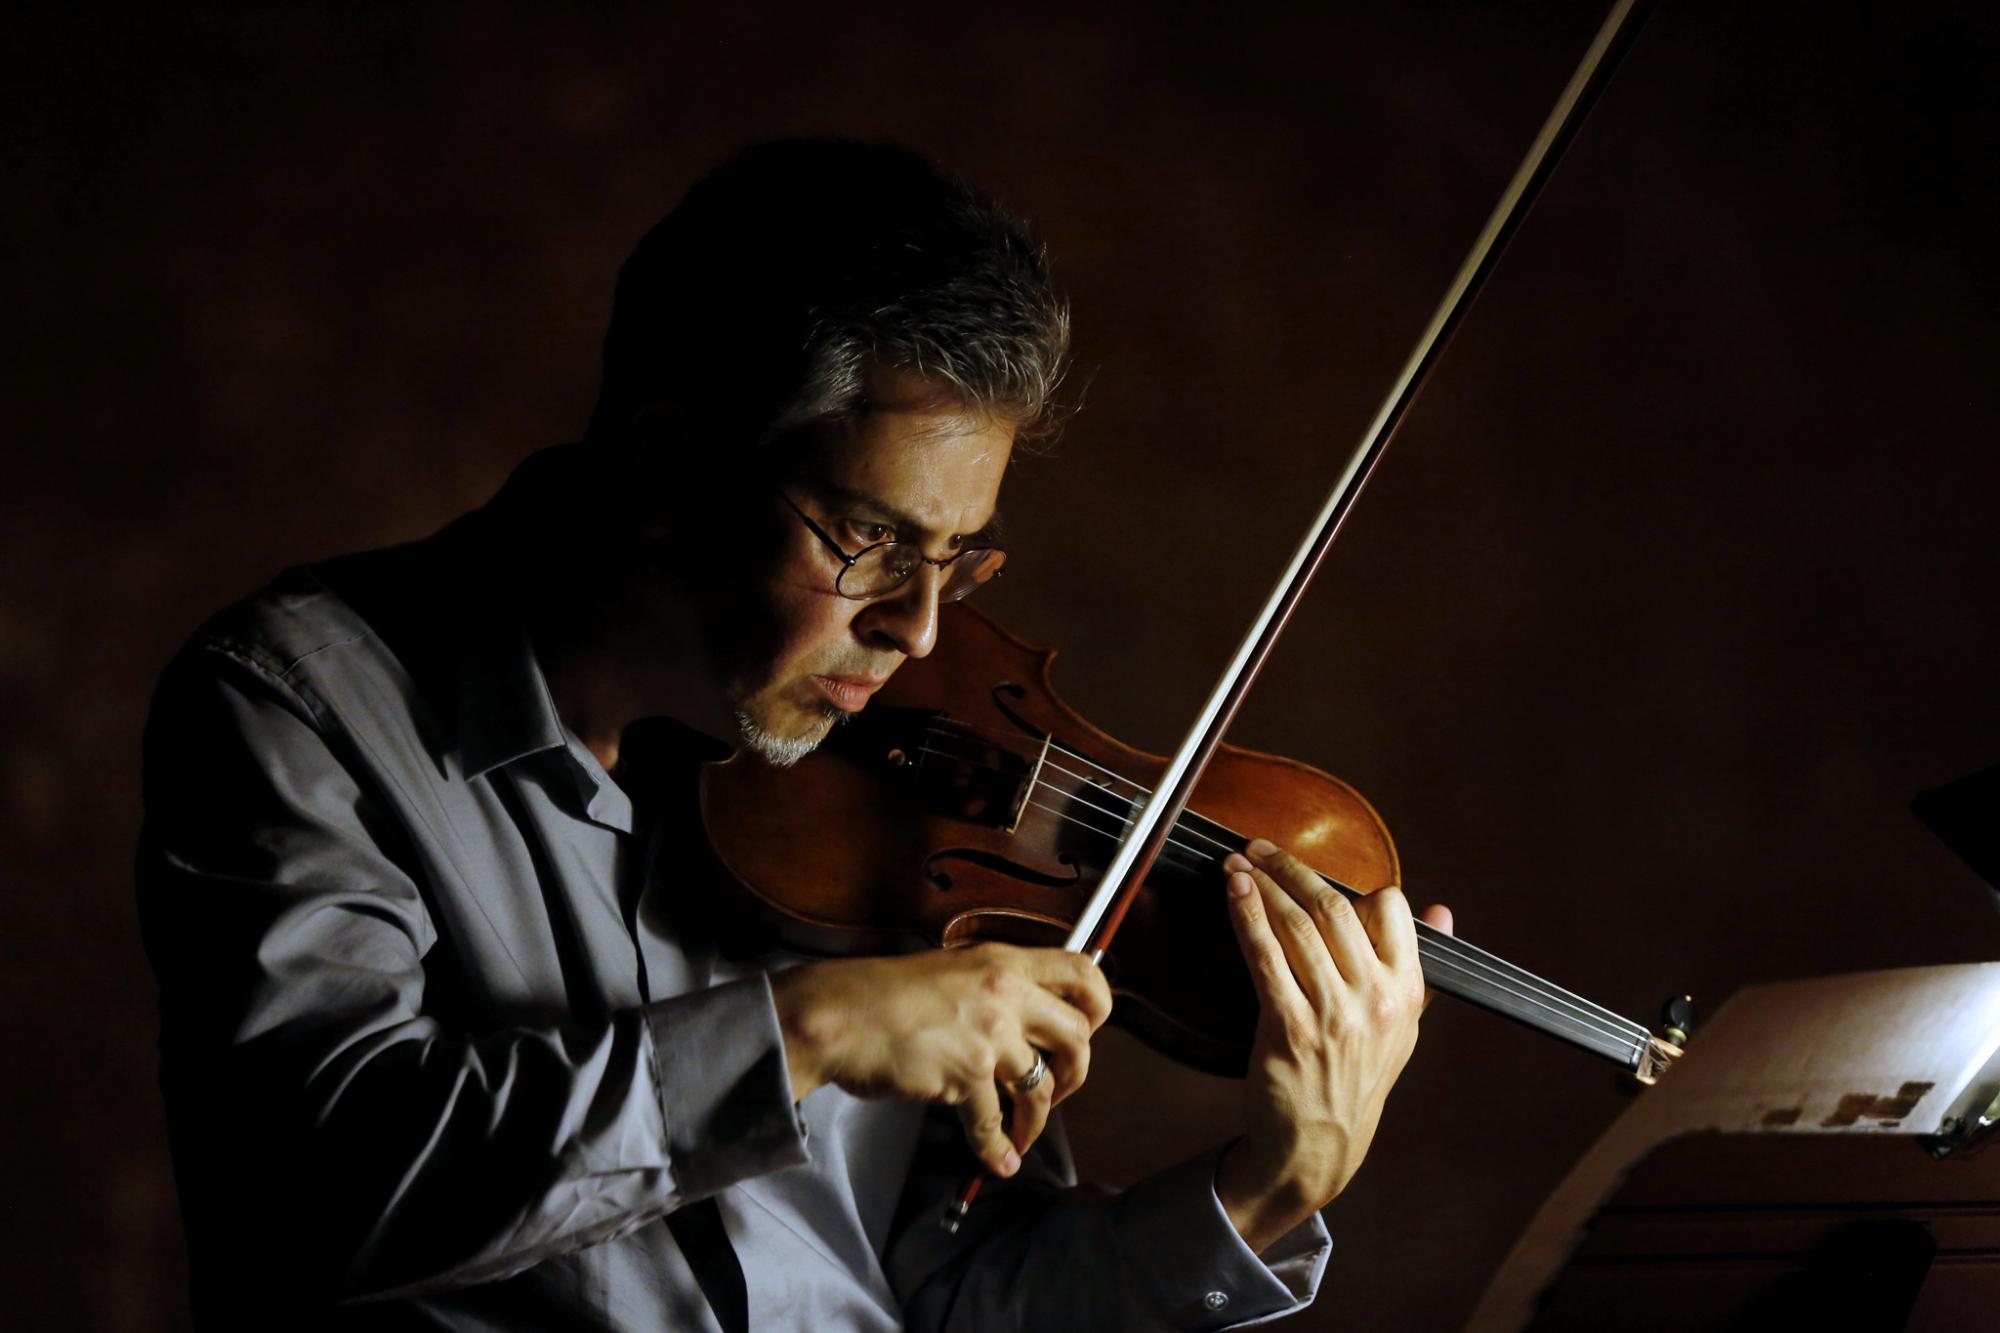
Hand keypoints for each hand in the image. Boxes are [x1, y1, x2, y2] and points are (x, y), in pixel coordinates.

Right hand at [768, 943, 1111, 1177]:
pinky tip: (997, 1161)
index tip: (1089, 1028)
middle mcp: (1005, 992)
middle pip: (1077, 1035)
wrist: (840, 1016)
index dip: (1099, 1004)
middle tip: (1059, 1087)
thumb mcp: (952, 971)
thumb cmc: (884, 995)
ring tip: (1023, 1134)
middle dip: (1076, 1072)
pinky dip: (997, 1149)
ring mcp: (987, 1034)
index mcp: (1003, 961)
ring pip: (1041, 1086)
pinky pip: (993, 1123)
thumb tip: (1023, 1024)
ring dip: (1037, 1119)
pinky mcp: (965, 1074)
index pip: (1083, 971)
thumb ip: (992, 991)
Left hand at [1214, 839, 1452, 1251]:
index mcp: (1406, 992)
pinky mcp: (1291, 1028)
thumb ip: (1417, 967)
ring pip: (1297, 926)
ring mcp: (1334, 1015)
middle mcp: (1376, 999)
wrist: (1319, 1146)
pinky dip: (1246, 918)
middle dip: (1290, 868)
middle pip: (1333, 908)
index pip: (1391, 910)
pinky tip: (1233, 895)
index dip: (1350, 884)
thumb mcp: (1401, 1027)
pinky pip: (1266, 956)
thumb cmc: (1354, 1080)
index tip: (1311, 871)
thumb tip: (1441, 910)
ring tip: (1237, 865)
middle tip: (1258, 849)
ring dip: (1261, 886)